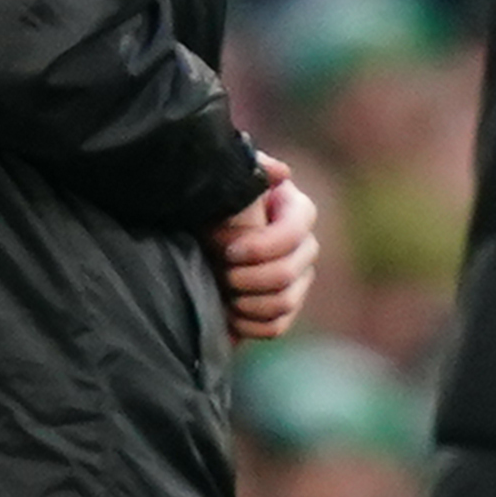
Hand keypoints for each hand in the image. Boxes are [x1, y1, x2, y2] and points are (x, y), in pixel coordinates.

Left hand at [211, 166, 321, 343]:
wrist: (192, 235)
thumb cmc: (208, 202)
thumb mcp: (223, 180)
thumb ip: (247, 170)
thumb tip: (281, 173)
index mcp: (294, 209)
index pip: (297, 230)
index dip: (263, 245)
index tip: (227, 250)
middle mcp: (303, 245)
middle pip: (290, 272)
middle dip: (249, 278)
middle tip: (220, 272)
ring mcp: (297, 279)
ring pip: (285, 301)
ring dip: (247, 301)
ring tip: (221, 291)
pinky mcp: (282, 307)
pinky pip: (277, 326)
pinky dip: (249, 324)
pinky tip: (227, 313)